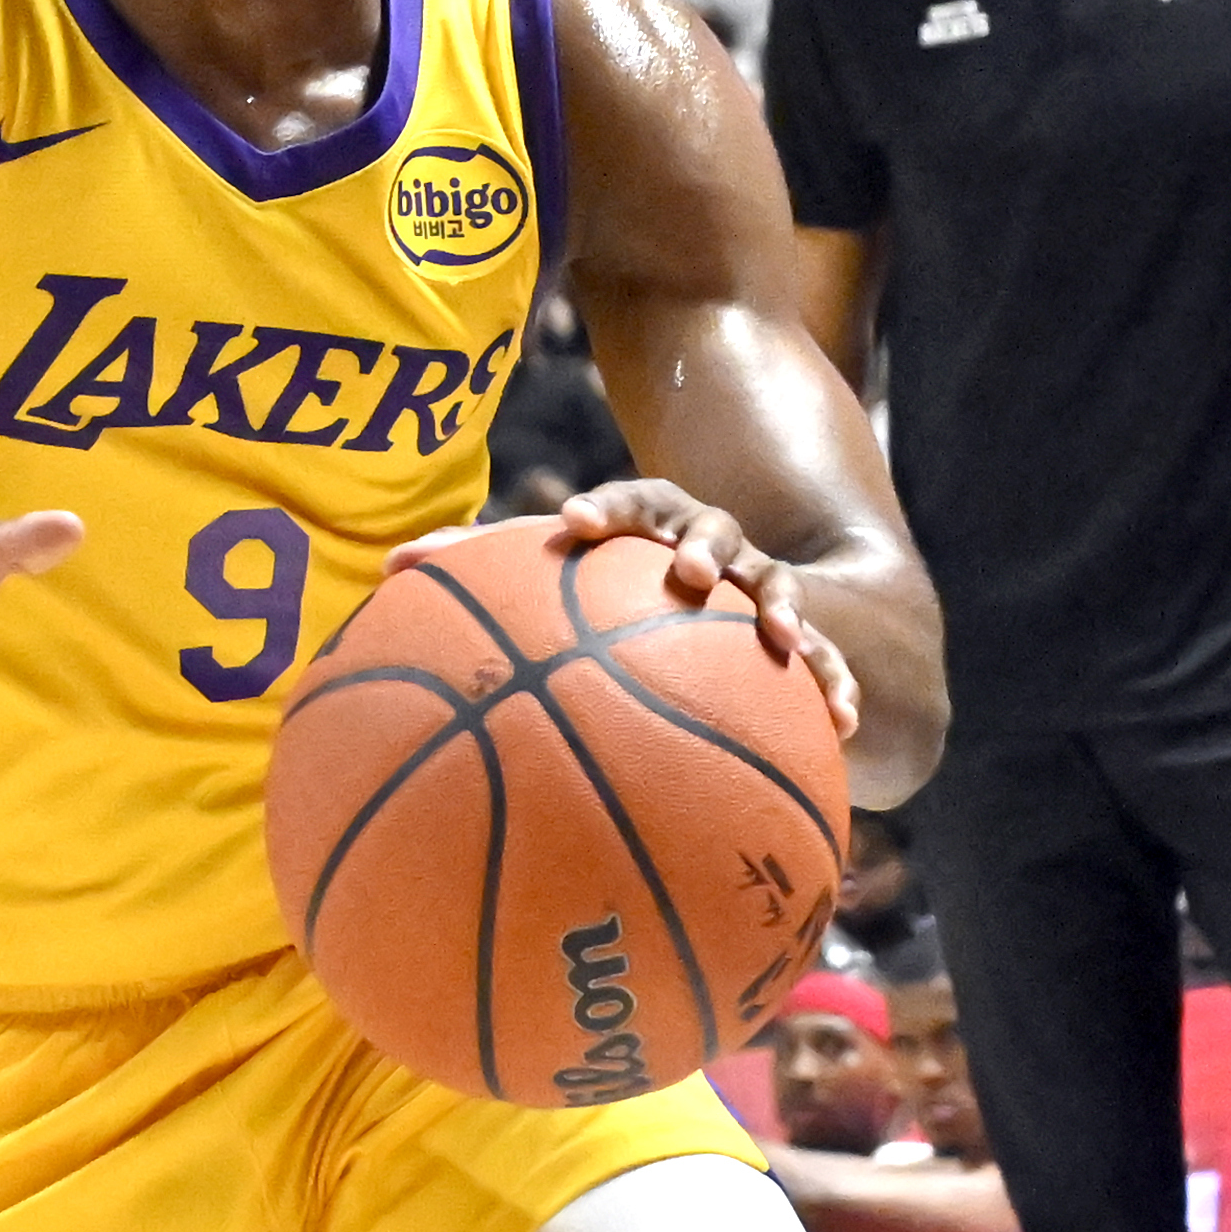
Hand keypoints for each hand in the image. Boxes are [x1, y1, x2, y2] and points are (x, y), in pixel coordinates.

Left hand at [389, 482, 860, 741]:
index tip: (573, 525)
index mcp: (647, 527)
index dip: (604, 510)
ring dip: (776, 607)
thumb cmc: (616, 589)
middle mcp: (706, 547)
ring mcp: (759, 585)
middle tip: (684, 570)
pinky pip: (824, 659)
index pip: (627, 503)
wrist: (733, 594)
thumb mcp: (564, 579)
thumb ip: (484, 571)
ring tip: (780, 636)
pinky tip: (843, 728)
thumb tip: (387, 567)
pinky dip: (834, 686)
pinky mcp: (802, 633)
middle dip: (699, 545)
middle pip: (708, 529)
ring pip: (775, 586)